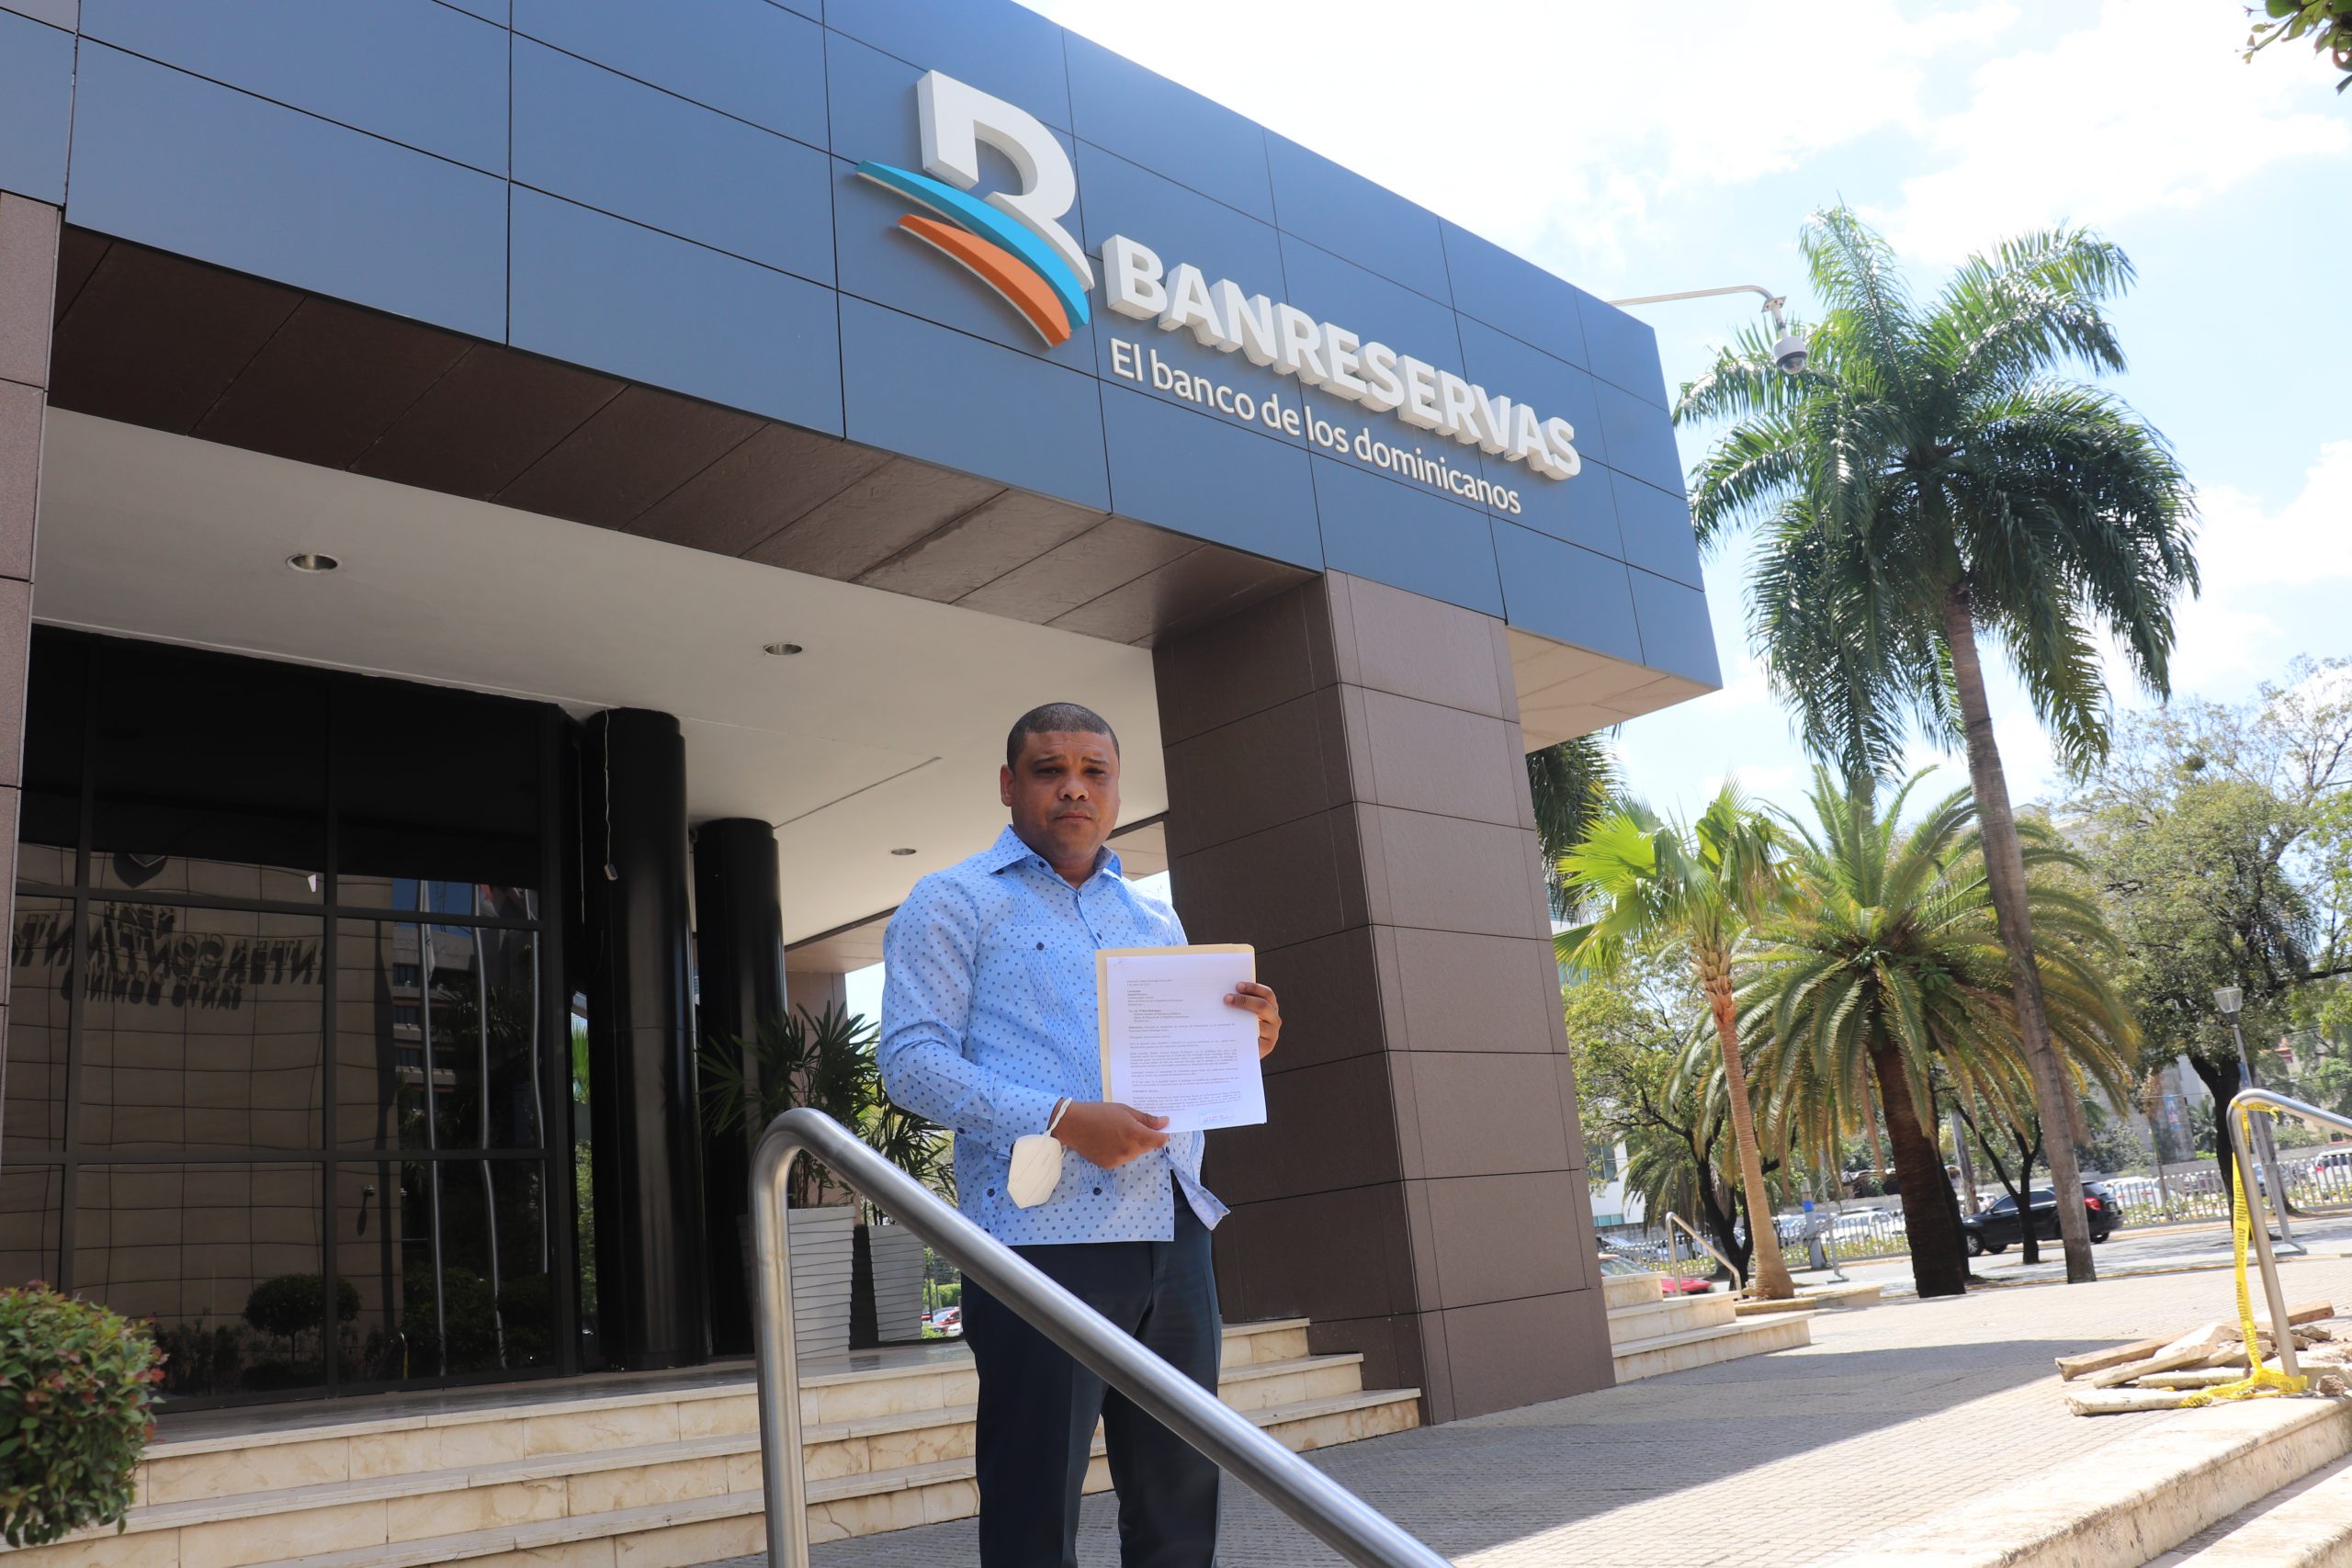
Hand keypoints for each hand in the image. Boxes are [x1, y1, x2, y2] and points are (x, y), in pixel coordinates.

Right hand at [1053, 1101, 1169, 1168]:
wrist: (1073, 1125)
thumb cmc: (1099, 1112)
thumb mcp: (1125, 1110)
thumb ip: (1146, 1119)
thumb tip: (1164, 1122)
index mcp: (1135, 1134)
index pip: (1159, 1141)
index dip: (1163, 1135)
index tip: (1161, 1129)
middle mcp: (1129, 1150)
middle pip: (1147, 1147)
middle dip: (1146, 1137)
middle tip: (1133, 1125)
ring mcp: (1119, 1159)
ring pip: (1135, 1153)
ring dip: (1133, 1145)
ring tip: (1118, 1132)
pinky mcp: (1109, 1165)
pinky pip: (1123, 1158)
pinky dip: (1121, 1151)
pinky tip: (1110, 1141)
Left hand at [1227, 981, 1280, 1058]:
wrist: (1243, 1051)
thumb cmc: (1240, 1026)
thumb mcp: (1243, 1012)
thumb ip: (1238, 1002)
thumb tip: (1224, 993)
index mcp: (1271, 1007)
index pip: (1267, 994)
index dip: (1253, 988)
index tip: (1237, 986)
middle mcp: (1274, 1019)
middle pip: (1263, 1006)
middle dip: (1244, 1001)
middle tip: (1226, 999)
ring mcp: (1272, 1034)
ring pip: (1259, 1023)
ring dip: (1240, 1018)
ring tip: (1224, 1015)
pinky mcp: (1266, 1047)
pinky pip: (1255, 1039)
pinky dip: (1242, 1035)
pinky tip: (1229, 1032)